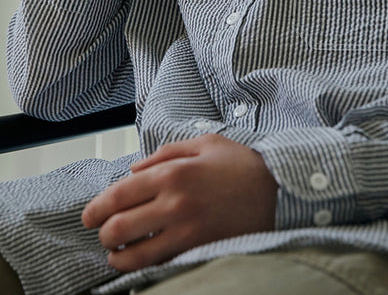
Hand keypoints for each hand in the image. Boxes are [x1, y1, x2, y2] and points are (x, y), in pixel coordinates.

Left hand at [81, 134, 278, 271]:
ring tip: (118, 250)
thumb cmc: (241, 165)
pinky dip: (143, 264)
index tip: (89, 215)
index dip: (96, 207)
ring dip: (117, 255)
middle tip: (104, 231)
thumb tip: (133, 170)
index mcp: (174, 173)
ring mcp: (187, 231)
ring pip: (134, 254)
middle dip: (103, 233)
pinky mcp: (198, 250)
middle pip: (118, 227)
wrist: (277, 191)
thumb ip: (165, 153)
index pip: (119, 195)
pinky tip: (143, 256)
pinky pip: (159, 265)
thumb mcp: (205, 144)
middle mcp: (175, 203)